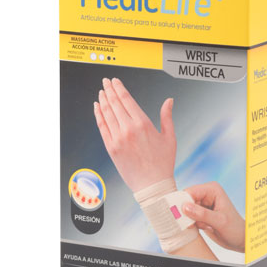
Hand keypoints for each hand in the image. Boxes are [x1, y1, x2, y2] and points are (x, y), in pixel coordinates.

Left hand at [93, 77, 174, 191]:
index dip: (119, 88)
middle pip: (115, 104)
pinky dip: (98, 115)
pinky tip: (97, 107)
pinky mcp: (110, 148)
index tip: (115, 81)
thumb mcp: (169, 137)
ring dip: (103, 100)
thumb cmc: (163, 162)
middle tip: (105, 81)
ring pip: (107, 114)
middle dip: (109, 90)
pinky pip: (102, 127)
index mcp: (143, 124)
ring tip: (101, 91)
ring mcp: (117, 139)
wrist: (152, 185)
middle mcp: (128, 129)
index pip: (127, 100)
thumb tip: (169, 100)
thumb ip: (167, 116)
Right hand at [183, 182, 244, 252]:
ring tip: (207, 225)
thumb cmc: (235, 229)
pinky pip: (187, 216)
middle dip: (188, 214)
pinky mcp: (198, 212)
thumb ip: (202, 214)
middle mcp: (205, 194)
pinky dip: (193, 224)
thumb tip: (184, 207)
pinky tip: (205, 227)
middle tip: (199, 223)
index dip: (183, 203)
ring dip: (192, 220)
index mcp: (212, 189)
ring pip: (184, 210)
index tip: (183, 216)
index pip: (190, 192)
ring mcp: (201, 203)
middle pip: (185, 200)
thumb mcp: (220, 222)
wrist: (238, 239)